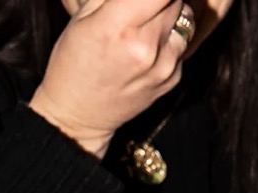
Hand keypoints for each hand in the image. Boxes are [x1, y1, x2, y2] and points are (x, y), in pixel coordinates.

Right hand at [29, 0, 189, 155]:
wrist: (79, 117)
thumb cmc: (73, 63)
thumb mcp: (83, 17)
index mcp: (118, 26)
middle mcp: (146, 47)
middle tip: (143, 5)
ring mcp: (163, 66)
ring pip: (184, 18)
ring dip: (170, 12)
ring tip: (148, 19)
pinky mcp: (172, 79)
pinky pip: (181, 43)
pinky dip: (170, 36)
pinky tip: (149, 44)